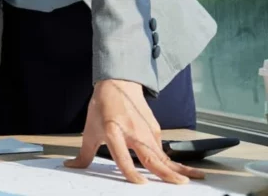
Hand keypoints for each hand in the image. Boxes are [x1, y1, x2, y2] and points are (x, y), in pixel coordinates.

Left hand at [66, 79, 204, 183]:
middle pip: (151, 156)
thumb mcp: (90, 130)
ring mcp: (146, 130)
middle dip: (166, 172)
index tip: (141, 184)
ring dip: (179, 167)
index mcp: (112, 132)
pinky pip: (163, 149)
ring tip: (196, 178)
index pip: (122, 156)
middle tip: (180, 183)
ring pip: (163, 154)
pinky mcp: (155, 129)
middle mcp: (132, 132)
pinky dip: (173, 161)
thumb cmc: (102, 108)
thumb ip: (84, 153)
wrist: (118, 84)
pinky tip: (183, 171)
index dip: (131, 171)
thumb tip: (71, 166)